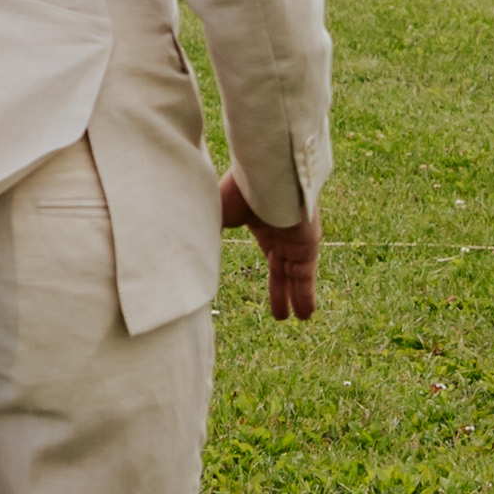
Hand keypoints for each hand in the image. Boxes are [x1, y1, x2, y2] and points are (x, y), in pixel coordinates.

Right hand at [221, 171, 320, 323]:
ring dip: (296, 298)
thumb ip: (208, 237)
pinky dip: (306, 295)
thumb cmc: (239, 189)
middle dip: (281, 290)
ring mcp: (296, 239)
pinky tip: (306, 314)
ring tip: (297, 319)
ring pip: (296, 275)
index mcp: (262, 222)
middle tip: (281, 313)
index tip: (269, 283)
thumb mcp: (217, 216)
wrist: (264, 174)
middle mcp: (282, 232)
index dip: (269, 272)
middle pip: (282, 268)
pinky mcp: (308, 245)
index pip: (269, 254)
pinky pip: (307, 276)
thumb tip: (186, 256)